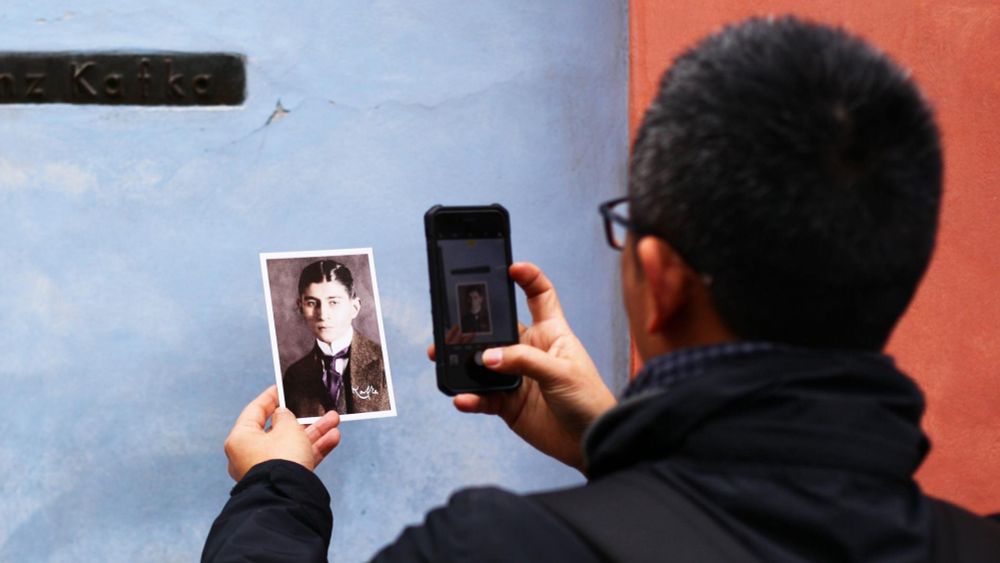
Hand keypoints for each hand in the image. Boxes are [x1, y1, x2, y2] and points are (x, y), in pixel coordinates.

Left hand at [224, 386, 341, 480]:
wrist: (287, 496)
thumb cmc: (281, 458)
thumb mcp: (287, 428)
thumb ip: (286, 417)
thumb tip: (282, 415)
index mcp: (242, 437)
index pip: (255, 411)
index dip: (270, 398)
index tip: (282, 388)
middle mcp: (250, 453)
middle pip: (279, 430)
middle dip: (303, 419)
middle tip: (317, 408)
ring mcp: (266, 468)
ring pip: (292, 445)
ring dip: (314, 433)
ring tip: (334, 422)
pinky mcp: (281, 479)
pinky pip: (298, 459)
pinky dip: (314, 449)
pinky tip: (333, 439)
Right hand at [429, 262, 615, 471]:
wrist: (590, 444)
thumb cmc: (589, 400)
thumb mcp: (561, 372)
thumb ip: (524, 361)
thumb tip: (488, 357)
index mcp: (551, 333)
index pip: (540, 296)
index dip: (527, 278)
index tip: (510, 268)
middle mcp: (530, 351)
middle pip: (497, 328)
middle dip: (472, 324)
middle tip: (451, 323)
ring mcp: (517, 376)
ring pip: (482, 362)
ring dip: (462, 360)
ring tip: (441, 356)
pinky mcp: (507, 403)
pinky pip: (482, 396)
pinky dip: (470, 397)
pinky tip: (462, 397)